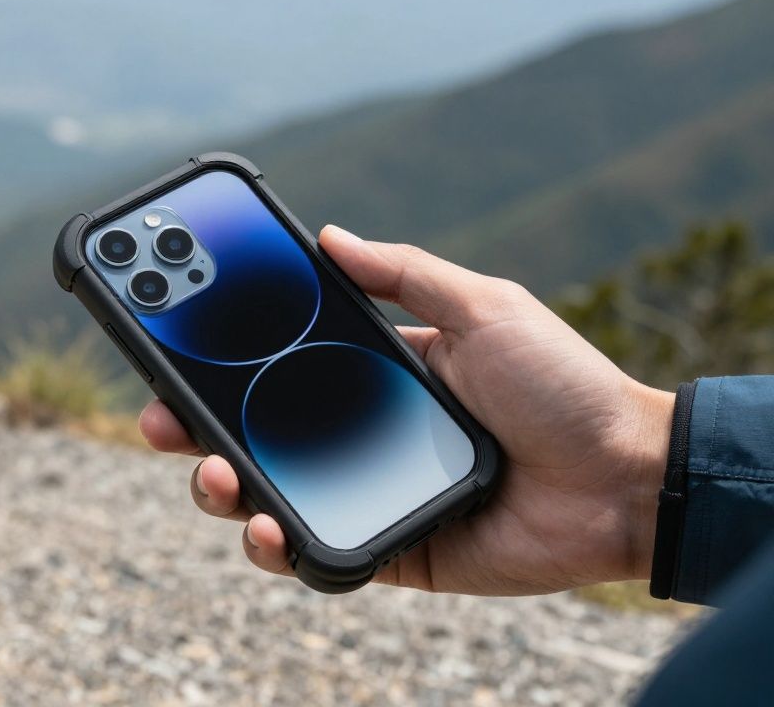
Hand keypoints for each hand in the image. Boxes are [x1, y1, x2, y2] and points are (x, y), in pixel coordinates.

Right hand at [140, 225, 674, 595]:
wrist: (626, 479)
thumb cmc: (562, 385)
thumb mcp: (484, 307)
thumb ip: (405, 273)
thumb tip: (328, 235)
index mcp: (376, 374)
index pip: (279, 364)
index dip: (223, 357)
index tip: (174, 339)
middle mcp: (359, 434)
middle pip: (255, 431)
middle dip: (193, 424)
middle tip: (159, 416)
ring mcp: (366, 492)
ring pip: (267, 493)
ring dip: (219, 486)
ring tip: (209, 475)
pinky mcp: (384, 548)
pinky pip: (312, 551)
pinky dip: (273, 544)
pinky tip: (263, 524)